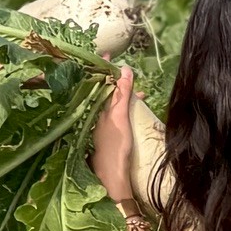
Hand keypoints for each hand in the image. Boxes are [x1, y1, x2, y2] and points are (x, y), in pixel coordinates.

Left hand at [91, 69, 138, 203]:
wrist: (112, 176)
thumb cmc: (114, 146)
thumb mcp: (120, 117)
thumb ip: (121, 95)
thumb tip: (124, 69)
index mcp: (94, 108)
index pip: (96, 82)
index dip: (102, 68)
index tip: (107, 54)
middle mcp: (94, 113)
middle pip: (103, 90)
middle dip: (114, 78)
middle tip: (125, 69)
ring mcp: (100, 122)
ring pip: (110, 100)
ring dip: (122, 92)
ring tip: (136, 87)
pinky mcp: (107, 131)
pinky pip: (115, 110)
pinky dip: (124, 104)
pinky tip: (136, 104)